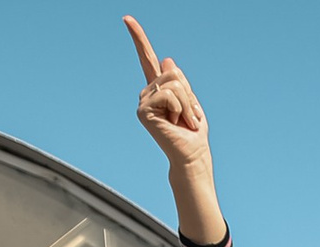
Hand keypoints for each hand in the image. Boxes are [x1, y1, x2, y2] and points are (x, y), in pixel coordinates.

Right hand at [126, 16, 209, 178]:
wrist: (192, 154)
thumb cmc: (192, 133)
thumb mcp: (191, 101)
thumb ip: (180, 82)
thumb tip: (167, 59)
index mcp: (159, 89)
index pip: (147, 59)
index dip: (138, 38)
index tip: (126, 18)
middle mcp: (147, 92)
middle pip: (174, 73)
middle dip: (188, 94)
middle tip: (187, 117)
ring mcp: (143, 101)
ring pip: (173, 83)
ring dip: (186, 103)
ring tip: (183, 121)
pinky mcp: (143, 110)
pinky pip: (169, 95)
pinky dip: (180, 108)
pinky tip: (176, 123)